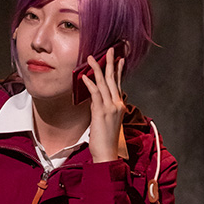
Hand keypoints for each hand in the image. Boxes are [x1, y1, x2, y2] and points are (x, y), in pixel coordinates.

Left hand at [82, 47, 125, 162]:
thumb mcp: (106, 122)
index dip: (118, 70)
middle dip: (111, 63)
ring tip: (91, 57)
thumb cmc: (105, 141)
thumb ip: (102, 109)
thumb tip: (95, 102)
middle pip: (113, 79)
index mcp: (119, 106)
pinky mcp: (101, 112)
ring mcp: (110, 107)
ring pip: (104, 83)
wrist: (107, 153)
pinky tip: (84, 75)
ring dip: (97, 69)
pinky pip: (95, 94)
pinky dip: (89, 83)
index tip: (119, 58)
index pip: (119, 84)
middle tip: (110, 49)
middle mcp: (117, 104)